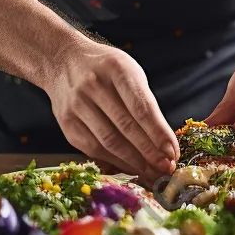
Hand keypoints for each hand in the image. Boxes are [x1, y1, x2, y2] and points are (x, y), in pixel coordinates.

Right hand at [48, 42, 178, 180]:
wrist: (63, 60)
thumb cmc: (106, 69)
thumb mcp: (129, 71)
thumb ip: (144, 102)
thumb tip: (162, 143)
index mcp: (117, 68)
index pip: (141, 107)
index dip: (159, 134)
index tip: (172, 152)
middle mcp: (93, 85)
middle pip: (126, 127)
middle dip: (149, 153)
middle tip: (166, 168)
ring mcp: (76, 104)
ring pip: (109, 142)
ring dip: (134, 162)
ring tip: (152, 173)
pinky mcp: (66, 122)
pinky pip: (93, 149)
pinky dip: (114, 162)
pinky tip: (130, 168)